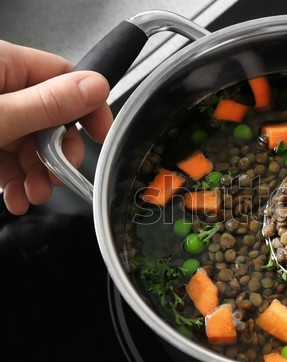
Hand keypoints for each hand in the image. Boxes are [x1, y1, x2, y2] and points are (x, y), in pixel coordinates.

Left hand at [0, 40, 111, 214]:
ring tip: (32, 195)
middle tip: (57, 177)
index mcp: (4, 65)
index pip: (66, 77)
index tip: (101, 136)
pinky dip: (15, 180)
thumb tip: (96, 87)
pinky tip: (15, 196)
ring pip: (30, 143)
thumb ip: (47, 104)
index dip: (89, 108)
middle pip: (51, 117)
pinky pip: (8, 156)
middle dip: (57, 155)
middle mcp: (0, 86)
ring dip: (37, 175)